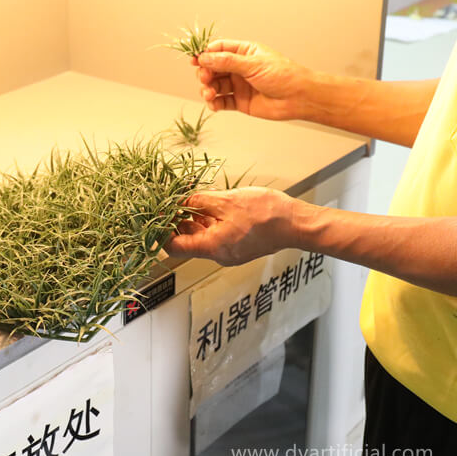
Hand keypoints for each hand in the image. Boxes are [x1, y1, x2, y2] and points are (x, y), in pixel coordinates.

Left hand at [164, 187, 299, 265]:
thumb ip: (199, 201)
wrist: (296, 224)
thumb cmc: (267, 214)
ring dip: (195, 220)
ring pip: (202, 237)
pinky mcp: (238, 247)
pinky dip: (210, 222)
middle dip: (178, 221)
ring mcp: (229, 253)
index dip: (162, 231)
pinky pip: (216, 236)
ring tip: (193, 199)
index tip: (160, 214)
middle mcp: (219, 255)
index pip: (174, 247)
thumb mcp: (226, 201)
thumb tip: (180, 201)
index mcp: (212, 247)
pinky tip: (211, 205)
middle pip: (187, 242)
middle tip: (174, 201)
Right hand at [192, 39, 311, 119]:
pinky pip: (222, 101)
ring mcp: (239, 85)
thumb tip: (205, 57)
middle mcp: (240, 68)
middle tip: (205, 78)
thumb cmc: (283, 75)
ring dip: (208, 89)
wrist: (298, 98)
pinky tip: (214, 104)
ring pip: (215, 85)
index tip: (195, 59)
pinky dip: (215, 103)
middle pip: (213, 68)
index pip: (219, 49)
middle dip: (205, 73)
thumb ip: (227, 62)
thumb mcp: (253, 64)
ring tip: (210, 93)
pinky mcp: (240, 101)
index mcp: (245, 52)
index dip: (205, 54)